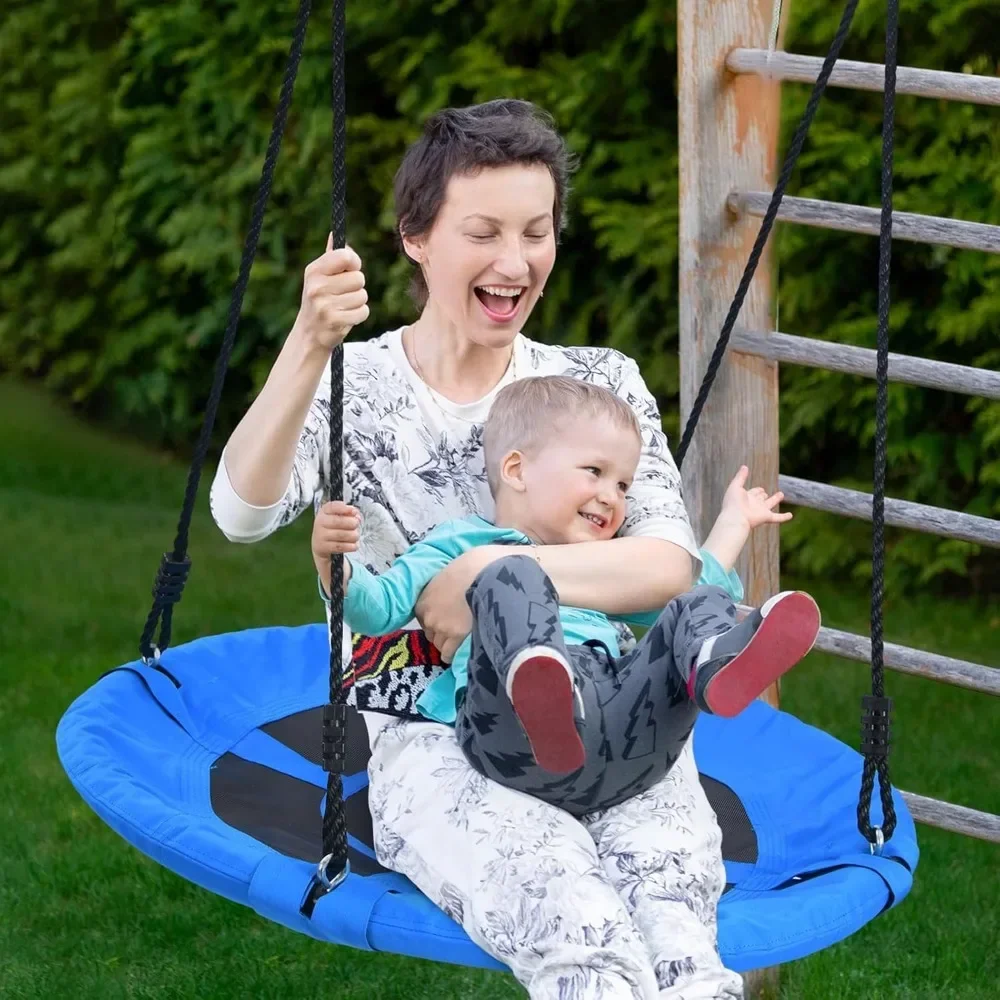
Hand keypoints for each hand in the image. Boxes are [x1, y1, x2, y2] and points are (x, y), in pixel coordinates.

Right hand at [293, 235, 369, 351]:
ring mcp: (325, 305)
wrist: (309, 334)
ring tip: (343, 307)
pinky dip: (359, 315)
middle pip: (359, 278)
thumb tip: (334, 234)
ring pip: (363, 296)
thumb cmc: (318, 300)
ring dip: (358, 302)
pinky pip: (363, 311)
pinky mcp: (335, 321)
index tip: (350, 270)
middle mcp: (317, 286)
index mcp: (314, 270)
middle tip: (343, 294)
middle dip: (356, 287)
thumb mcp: (318, 277)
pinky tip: (346, 317)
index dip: (354, 263)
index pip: (345, 256)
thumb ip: (330, 257)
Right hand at [312, 501, 359, 595]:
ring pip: (342, 534)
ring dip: (353, 536)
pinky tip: (354, 546)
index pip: (332, 506)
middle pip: (340, 521)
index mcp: (323, 513)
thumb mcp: (341, 524)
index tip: (354, 512)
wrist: (326, 557)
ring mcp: (318, 537)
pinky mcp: (320, 550)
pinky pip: (339, 546)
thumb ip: (349, 516)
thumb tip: (355, 514)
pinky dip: (350, 546)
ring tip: (356, 539)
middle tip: (357, 527)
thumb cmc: (337, 536)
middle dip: (353, 525)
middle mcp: (318, 524)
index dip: (345, 508)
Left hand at [414, 546, 502, 662]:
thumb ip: (447, 587)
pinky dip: (454, 654)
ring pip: (440, 645)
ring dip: (449, 644)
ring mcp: (441, 627)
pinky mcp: (456, 637)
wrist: (485, 572)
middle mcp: (429, 615)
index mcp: (424, 598)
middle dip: (441, 632)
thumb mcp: (451, 573)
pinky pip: (449, 653)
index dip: (436, 619)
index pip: (423, 618)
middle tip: (456, 628)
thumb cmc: (472, 566)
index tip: (447, 618)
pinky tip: (461, 653)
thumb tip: (455, 588)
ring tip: (462, 641)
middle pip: (431, 633)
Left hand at [720, 466, 791, 530]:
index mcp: (746, 497)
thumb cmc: (733, 503)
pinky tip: (791, 515)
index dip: (757, 490)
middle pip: (761, 498)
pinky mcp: (766, 517)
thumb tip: (744, 466)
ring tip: (781, 494)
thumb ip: (740, 477)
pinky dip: (784, 517)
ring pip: (770, 504)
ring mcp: (761, 511)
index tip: (759, 489)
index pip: (754, 492)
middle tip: (764, 492)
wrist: (735, 518)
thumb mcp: (735, 486)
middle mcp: (754, 504)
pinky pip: (778, 518)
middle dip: (763, 495)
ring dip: (775, 499)